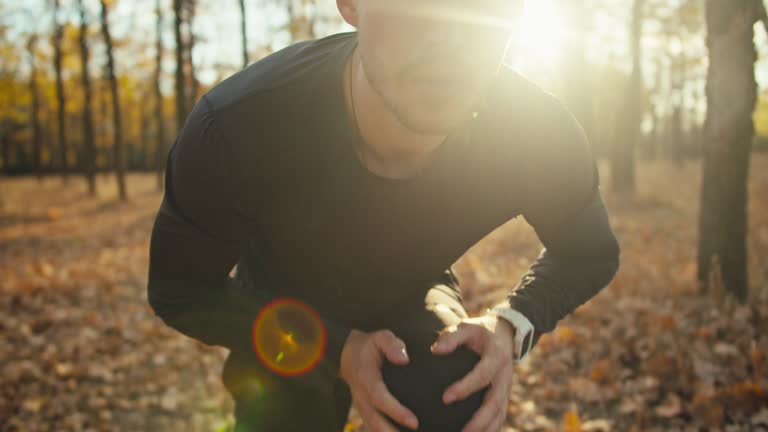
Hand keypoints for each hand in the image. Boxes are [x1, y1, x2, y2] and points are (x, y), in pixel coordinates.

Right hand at [339, 329, 419, 430]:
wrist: (347, 353)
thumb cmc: (370, 345)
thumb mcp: (380, 337)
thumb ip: (392, 345)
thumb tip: (404, 360)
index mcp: (366, 378)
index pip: (380, 399)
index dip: (396, 412)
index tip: (414, 422)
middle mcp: (361, 395)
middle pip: (375, 421)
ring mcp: (361, 405)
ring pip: (373, 427)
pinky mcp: (365, 410)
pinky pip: (373, 426)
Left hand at [430, 315, 515, 431]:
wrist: (506, 335)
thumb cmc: (480, 331)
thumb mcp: (468, 327)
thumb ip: (452, 337)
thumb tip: (435, 350)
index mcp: (496, 357)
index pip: (482, 376)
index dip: (465, 387)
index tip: (445, 398)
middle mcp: (504, 377)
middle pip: (494, 403)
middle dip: (479, 420)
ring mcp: (506, 390)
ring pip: (499, 415)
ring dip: (485, 430)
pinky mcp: (504, 398)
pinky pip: (499, 418)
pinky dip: (490, 430)